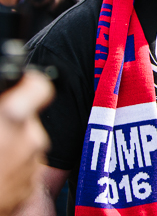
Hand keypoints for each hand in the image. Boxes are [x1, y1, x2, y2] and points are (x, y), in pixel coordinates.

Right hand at [0, 71, 52, 215]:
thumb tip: (4, 94)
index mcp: (12, 118)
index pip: (39, 87)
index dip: (30, 83)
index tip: (23, 83)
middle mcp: (30, 139)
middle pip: (28, 120)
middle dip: (12, 122)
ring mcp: (32, 164)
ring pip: (26, 144)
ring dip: (10, 145)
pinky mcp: (29, 186)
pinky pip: (23, 166)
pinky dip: (10, 166)